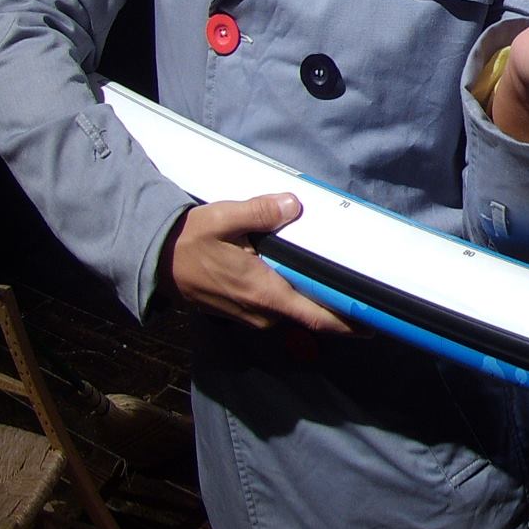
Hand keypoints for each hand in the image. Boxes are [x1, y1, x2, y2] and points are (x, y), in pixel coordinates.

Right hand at [160, 193, 356, 333]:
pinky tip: (303, 278)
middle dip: (338, 308)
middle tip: (369, 295)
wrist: (153, 260)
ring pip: (293, 312)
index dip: (348, 322)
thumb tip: (293, 206)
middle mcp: (260, 312)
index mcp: (264, 293)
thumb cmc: (189, 241)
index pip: (315, 317)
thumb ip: (261, 212)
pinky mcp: (241, 311)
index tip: (376, 321)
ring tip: (342, 285)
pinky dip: (294, 297)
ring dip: (315, 302)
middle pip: (309, 316)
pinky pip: (276, 308)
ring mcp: (249, 315)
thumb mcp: (224, 218)